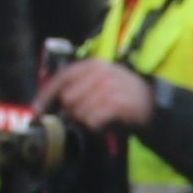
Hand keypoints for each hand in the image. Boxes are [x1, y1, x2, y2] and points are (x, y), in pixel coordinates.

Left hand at [43, 59, 157, 136]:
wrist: (155, 106)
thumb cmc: (122, 98)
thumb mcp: (100, 85)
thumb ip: (77, 88)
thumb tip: (48, 101)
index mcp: (94, 65)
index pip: (63, 77)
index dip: (47, 94)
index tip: (38, 108)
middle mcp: (101, 72)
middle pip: (69, 97)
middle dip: (73, 111)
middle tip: (87, 117)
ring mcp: (110, 87)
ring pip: (80, 111)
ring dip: (87, 121)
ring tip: (100, 120)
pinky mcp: (118, 104)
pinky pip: (93, 120)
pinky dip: (97, 127)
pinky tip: (106, 126)